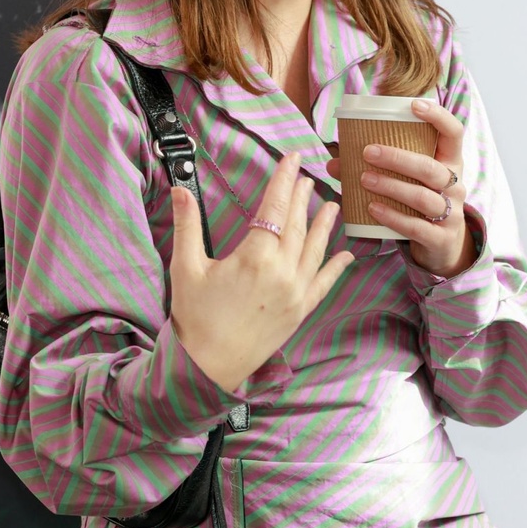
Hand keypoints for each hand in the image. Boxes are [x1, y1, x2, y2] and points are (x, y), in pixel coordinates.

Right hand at [169, 153, 354, 391]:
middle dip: (302, 198)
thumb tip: (180, 190)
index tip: (292, 159)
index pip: (274, 208)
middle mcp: (282, 272)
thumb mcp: (186, 268)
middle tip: (308, 176)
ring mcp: (295, 293)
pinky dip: (336, 268)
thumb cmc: (195, 318)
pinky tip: (346, 254)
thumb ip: (188, 226)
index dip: (283, 181)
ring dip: (324, 225)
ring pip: (315, 250)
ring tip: (333, 205)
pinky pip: (324, 284)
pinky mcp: (300, 312)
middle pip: (297, 225)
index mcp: (255, 257)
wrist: (208, 368)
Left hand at [327, 100, 475, 277]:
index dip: (438, 116)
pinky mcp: (441, 238)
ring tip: (364, 179)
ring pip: (422, 197)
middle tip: (368, 152)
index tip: (414, 105)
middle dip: (398, 158)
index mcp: (450, 163)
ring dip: (391, 186)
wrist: (443, 246)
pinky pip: (416, 226)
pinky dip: (392, 216)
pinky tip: (372, 208)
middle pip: (430, 168)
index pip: (454, 133)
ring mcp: (452, 213)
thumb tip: (335, 162)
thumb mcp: (409, 181)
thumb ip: (378, 168)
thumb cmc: (421, 202)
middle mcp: (455, 185)